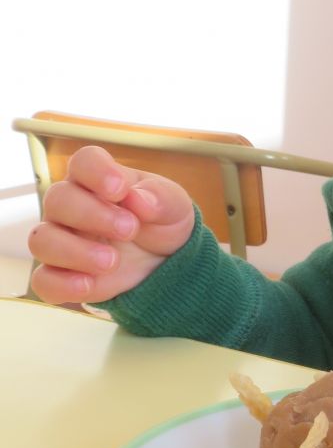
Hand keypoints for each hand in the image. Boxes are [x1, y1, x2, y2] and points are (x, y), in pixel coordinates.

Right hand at [28, 145, 195, 304]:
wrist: (167, 261)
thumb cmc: (162, 222)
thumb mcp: (174, 206)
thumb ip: (160, 198)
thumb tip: (137, 199)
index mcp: (98, 179)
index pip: (84, 161)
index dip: (97, 171)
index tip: (120, 189)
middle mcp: (72, 206)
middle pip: (58, 199)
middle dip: (92, 215)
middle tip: (129, 230)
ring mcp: (62, 240)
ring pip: (42, 239)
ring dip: (75, 251)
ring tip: (112, 262)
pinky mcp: (62, 275)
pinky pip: (43, 280)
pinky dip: (62, 284)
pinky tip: (89, 285)